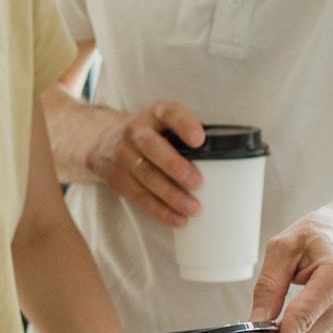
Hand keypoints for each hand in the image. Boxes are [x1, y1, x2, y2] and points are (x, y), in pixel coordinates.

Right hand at [92, 101, 206, 226]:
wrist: (105, 143)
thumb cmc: (152, 134)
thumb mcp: (165, 123)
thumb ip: (188, 134)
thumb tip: (226, 157)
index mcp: (154, 114)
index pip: (169, 113)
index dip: (184, 124)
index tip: (199, 140)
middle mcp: (136, 132)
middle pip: (151, 146)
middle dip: (175, 165)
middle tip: (197, 182)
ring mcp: (125, 156)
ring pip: (146, 175)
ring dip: (171, 194)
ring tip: (193, 208)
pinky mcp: (121, 180)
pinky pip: (140, 197)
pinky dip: (160, 210)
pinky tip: (178, 218)